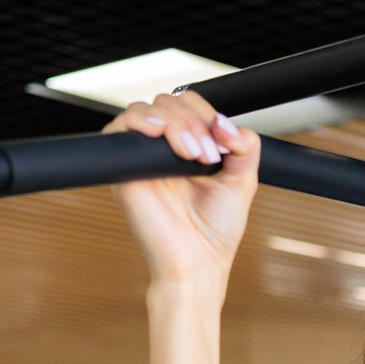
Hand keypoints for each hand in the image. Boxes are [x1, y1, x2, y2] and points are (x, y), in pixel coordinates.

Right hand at [103, 90, 260, 284]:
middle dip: (192, 120)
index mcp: (191, 146)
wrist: (197, 262)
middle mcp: (164, 148)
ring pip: (147, 109)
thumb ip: (245, 148)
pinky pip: (119, 127)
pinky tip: (160, 137)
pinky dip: (141, 122)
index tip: (221, 147)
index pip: (191, 104)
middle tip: (206, 156)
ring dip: (174, 123)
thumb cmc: (216, 229)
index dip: (207, 114)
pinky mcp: (123, 167)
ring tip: (192, 155)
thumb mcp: (243, 182)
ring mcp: (143, 156)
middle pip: (168, 101)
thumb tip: (224, 121)